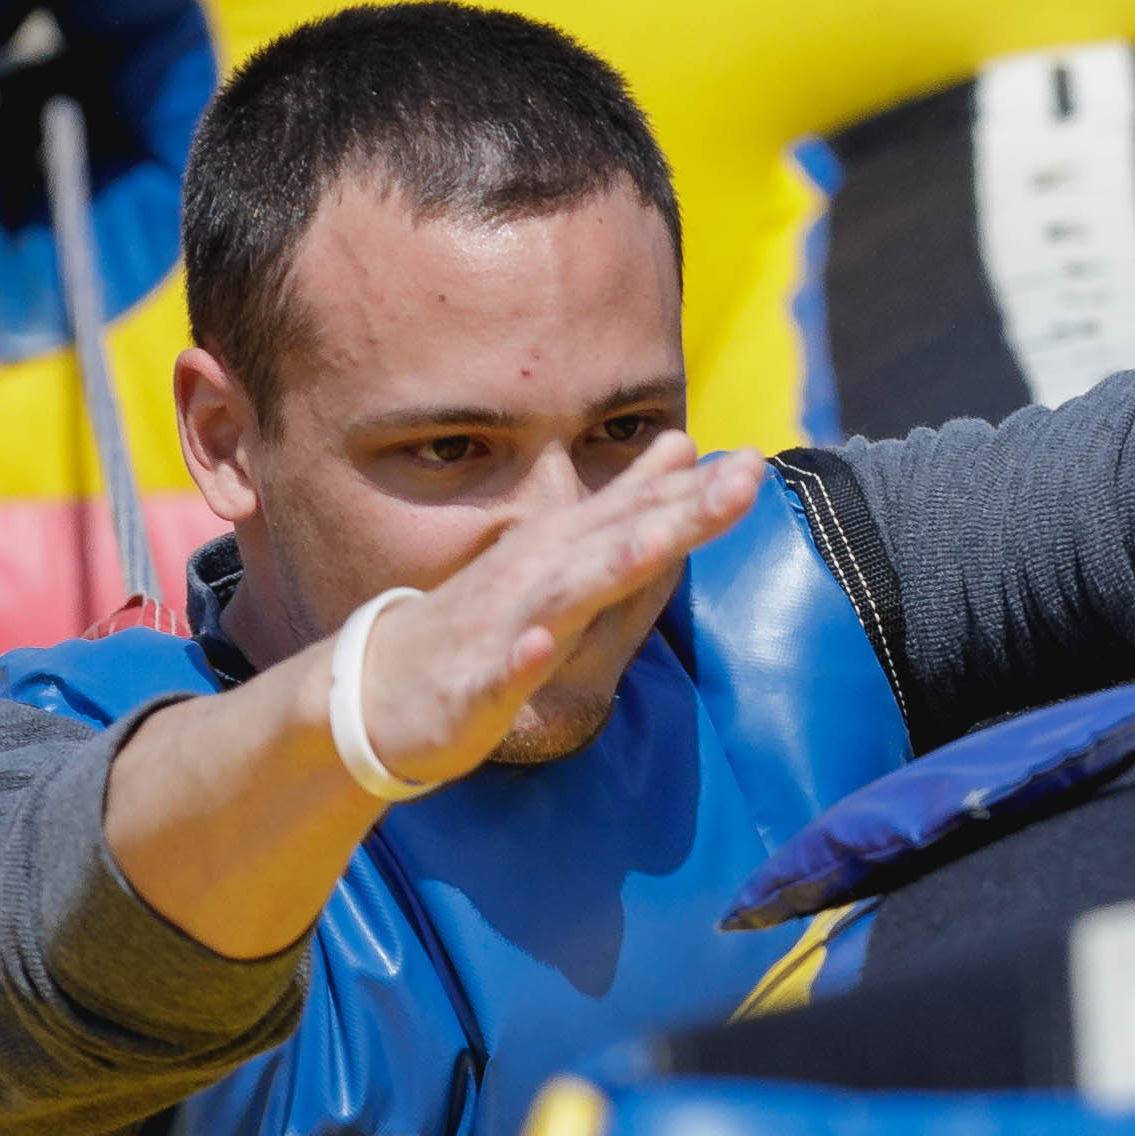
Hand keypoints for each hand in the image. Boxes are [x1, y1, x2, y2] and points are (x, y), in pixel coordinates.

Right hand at [347, 449, 768, 789]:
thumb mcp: (563, 554)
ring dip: (608, 564)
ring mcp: (501, 627)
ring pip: (561, 595)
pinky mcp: (470, 685)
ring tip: (658, 541)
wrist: (378, 689)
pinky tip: (536, 647)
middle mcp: (534, 577)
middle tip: (742, 481)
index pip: (639, 512)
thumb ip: (625, 505)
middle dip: (677, 511)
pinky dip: (517, 659)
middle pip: (615, 539)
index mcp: (562, 550)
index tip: (755, 464)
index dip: (698, 491)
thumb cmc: (484, 620)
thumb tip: (684, 446)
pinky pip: (496, 672)